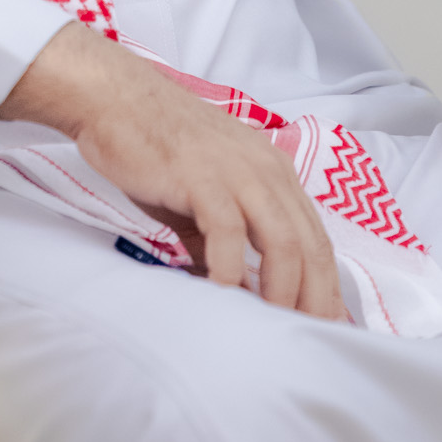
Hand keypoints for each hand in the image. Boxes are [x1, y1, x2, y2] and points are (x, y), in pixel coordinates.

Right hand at [0, 21, 345, 319]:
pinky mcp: (203, 176)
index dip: (326, 286)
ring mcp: (238, 171)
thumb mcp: (200, 192)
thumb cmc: (154, 144)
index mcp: (274, 172)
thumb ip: (220, 236)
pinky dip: (231, 270)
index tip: (325, 326)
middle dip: (315, 301)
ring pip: (282, 242)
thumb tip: (228, 286)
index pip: (315, 238)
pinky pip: (229, 231)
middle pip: (310, 246)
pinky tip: (225, 296)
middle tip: (310, 344)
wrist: (115, 97)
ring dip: (282, 293)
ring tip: (273, 332)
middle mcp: (267, 170)